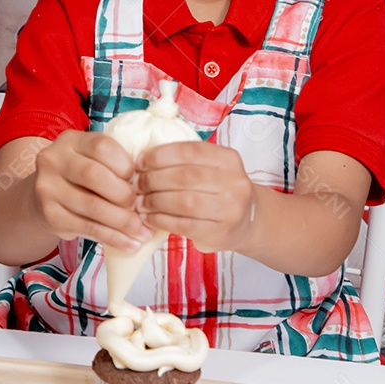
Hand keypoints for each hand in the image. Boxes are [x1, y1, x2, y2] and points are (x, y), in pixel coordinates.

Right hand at [35, 130, 151, 250]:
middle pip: (94, 175)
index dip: (125, 164)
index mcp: (70, 140)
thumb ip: (113, 165)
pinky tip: (130, 244)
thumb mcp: (92, 160)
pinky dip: (113, 238)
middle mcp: (53, 160)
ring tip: (143, 232)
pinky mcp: (51, 216)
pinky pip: (88, 228)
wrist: (45, 198)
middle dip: (124, 194)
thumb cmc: (81, 177)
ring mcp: (48, 189)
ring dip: (123, 222)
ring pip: (93, 206)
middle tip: (141, 207)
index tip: (138, 179)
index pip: (102, 147)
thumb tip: (150, 187)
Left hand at [136, 140, 253, 252]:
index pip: (190, 151)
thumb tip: (143, 158)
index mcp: (229, 158)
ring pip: (184, 202)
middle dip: (154, 180)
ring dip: (155, 202)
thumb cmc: (219, 190)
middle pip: (185, 177)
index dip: (160, 155)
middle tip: (137, 184)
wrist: (247, 221)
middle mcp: (234, 182)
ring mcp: (230, 209)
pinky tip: (149, 218)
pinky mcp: (220, 232)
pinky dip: (161, 220)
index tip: (140, 162)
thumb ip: (186, 160)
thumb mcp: (212, 167)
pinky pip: (184, 225)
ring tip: (140, 202)